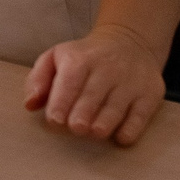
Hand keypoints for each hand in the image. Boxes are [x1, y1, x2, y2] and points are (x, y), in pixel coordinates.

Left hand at [24, 24, 168, 145]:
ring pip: (116, 108)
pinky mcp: (149, 94)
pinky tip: (119, 136)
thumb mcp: (56, 57)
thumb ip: (38, 80)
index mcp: (79, 59)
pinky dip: (130, 129)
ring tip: (94, 132)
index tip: (56, 119)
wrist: (130, 42)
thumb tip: (30, 105)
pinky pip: (140, 116)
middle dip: (83, 115)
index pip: (70, 81)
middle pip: (93, 96)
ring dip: (104, 124)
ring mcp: (130, 82)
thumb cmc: (85, 58)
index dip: (61, 102)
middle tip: (76, 128)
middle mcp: (107, 68)